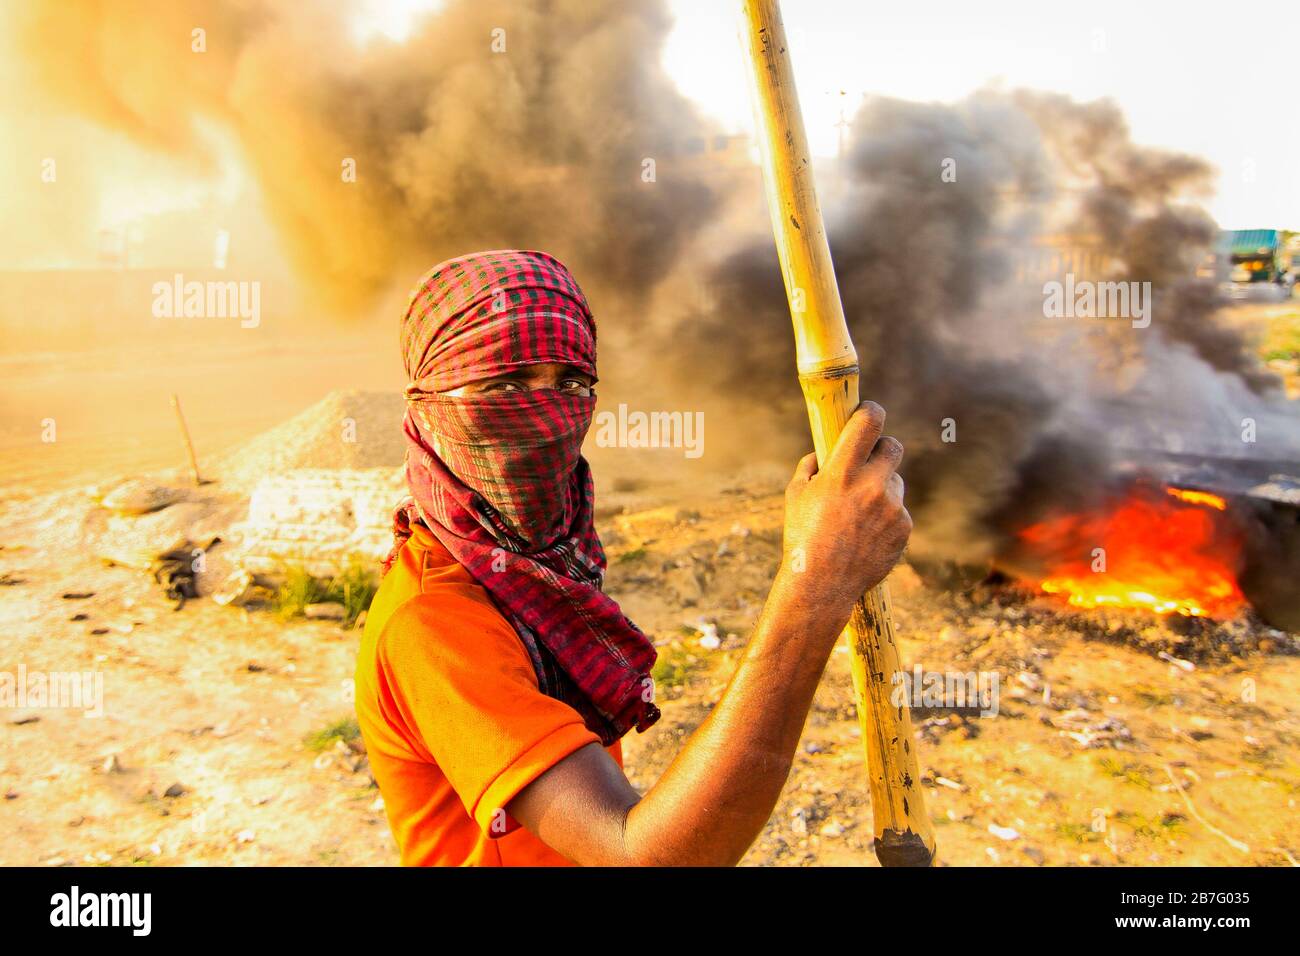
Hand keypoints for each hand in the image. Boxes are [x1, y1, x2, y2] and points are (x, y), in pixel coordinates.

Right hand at [778, 400, 911, 616]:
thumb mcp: (795, 496)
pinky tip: (866, 535)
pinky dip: (886, 517)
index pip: (869, 422)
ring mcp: (892, 507)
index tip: (869, 412)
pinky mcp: (904, 527)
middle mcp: (872, 485)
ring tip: (858, 515)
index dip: (871, 411)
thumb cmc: (802, 537)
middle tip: (870, 461)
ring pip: (894, 483)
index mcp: (842, 471)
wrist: (822, 585)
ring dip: (881, 489)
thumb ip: (810, 468)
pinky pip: (898, 511)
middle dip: (882, 450)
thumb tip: (821, 454)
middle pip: (893, 447)